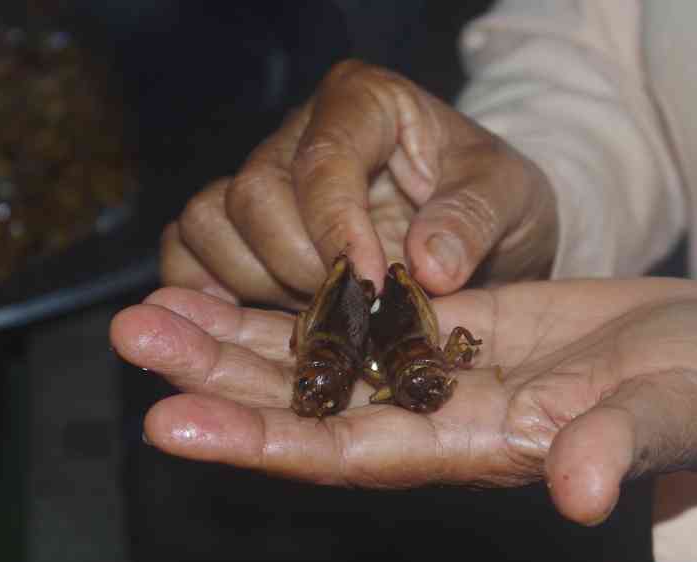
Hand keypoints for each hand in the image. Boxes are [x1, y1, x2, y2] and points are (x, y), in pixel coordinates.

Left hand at [109, 278, 696, 524]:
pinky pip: (360, 313)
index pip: (350, 454)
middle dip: (220, 375)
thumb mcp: (668, 412)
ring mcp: (439, 369)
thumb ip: (619, 444)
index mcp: (477, 447)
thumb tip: (580, 489)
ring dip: (240, 333)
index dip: (264, 442)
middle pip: (310, 405)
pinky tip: (246, 272)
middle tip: (133, 332)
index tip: (173, 424)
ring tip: (157, 303)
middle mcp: (438, 416)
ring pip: (322, 357)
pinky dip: (302, 297)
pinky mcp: (452, 322)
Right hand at [160, 60, 556, 306]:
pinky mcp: (240, 227)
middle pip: (254, 196)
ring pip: (209, 223)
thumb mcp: (509, 196)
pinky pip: (187, 251)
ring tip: (321, 313)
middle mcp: (298, 133)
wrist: (474, 223)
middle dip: (301, 268)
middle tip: (357, 308)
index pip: (323, 160)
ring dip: (256, 285)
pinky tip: (256, 323)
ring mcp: (261, 178)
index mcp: (363, 103)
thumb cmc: (488, 195)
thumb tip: (429, 265)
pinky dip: (208, 291)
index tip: (373, 284)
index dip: (337, 229)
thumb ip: (473, 218)